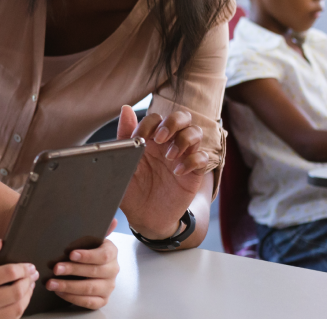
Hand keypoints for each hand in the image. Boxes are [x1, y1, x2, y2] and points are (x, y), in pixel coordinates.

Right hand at [0, 239, 37, 318]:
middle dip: (28, 282)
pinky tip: (19, 300)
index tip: (29, 266)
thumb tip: (0, 242)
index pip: (8, 273)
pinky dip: (18, 310)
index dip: (23, 269)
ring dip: (27, 297)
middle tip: (31, 275)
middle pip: (16, 292)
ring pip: (17, 309)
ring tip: (28, 287)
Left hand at [47, 220, 118, 308]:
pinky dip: (73, 298)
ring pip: (90, 288)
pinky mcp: (102, 300)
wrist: (92, 271)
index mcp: (111, 252)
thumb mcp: (91, 240)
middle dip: (73, 270)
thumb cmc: (88, 252)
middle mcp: (113, 270)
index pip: (103, 255)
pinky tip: (60, 292)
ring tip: (51, 283)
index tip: (71, 254)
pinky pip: (88, 302)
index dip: (87, 255)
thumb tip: (113, 220)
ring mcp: (109, 287)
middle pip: (94, 272)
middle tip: (55, 268)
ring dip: (69, 286)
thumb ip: (98, 230)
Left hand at [119, 105, 212, 236]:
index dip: (149, 123)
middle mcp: (168, 144)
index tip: (139, 138)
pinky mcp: (194, 172)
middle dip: (173, 122)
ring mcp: (183, 156)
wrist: (145, 218)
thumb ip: (125, 136)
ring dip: (183, 140)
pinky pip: (202, 157)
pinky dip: (192, 161)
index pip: (156, 118)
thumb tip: (126, 109)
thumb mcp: (124, 164)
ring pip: (195, 132)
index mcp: (150, 139)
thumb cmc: (133, 190)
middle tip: (160, 138)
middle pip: (182, 117)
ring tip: (169, 156)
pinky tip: (177, 172)